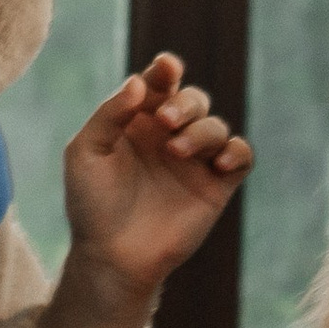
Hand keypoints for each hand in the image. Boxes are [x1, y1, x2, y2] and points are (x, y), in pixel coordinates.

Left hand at [59, 52, 252, 303]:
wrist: (112, 257)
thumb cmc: (92, 205)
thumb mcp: (86, 152)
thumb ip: (109, 114)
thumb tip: (140, 83)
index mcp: (139, 121)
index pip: (159, 84)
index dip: (166, 70)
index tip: (166, 70)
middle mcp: (170, 136)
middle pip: (194, 100)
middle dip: (184, 104)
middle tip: (166, 122)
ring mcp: (195, 161)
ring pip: (216, 126)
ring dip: (202, 131)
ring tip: (177, 151)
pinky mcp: (216, 187)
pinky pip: (241, 156)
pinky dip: (237, 151)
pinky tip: (219, 163)